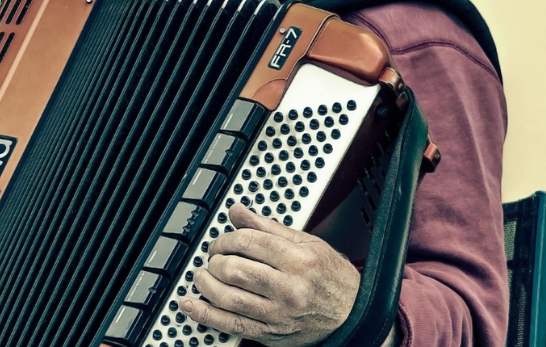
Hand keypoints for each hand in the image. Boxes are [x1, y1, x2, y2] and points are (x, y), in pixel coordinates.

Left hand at [179, 203, 360, 346]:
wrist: (354, 314)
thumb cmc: (332, 277)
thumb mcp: (307, 242)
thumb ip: (267, 227)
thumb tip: (238, 211)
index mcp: (298, 260)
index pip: (249, 242)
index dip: (227, 238)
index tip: (222, 239)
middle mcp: (289, 288)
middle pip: (236, 270)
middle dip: (216, 259)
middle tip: (214, 256)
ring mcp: (279, 314)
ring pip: (229, 298)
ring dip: (206, 284)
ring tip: (202, 275)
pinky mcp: (271, 334)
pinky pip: (232, 325)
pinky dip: (206, 315)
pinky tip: (191, 305)